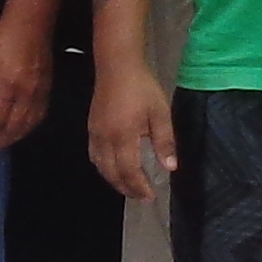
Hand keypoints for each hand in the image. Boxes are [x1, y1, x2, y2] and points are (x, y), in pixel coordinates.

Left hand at [0, 13, 56, 159]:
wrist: (30, 25)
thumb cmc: (0, 41)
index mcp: (7, 88)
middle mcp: (26, 95)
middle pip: (13, 127)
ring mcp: (39, 94)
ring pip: (28, 125)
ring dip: (13, 138)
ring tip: (0, 143)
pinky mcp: (47, 90)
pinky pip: (39, 117)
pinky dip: (27, 128)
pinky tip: (19, 130)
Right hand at [88, 55, 175, 204]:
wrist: (117, 65)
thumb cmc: (142, 87)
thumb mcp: (160, 112)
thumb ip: (165, 141)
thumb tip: (170, 167)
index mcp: (124, 135)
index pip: (129, 170)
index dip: (139, 186)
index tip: (150, 196)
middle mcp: (105, 138)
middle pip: (112, 173)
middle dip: (127, 188)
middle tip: (141, 196)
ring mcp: (95, 134)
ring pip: (100, 166)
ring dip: (114, 180)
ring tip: (129, 186)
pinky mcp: (91, 128)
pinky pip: (94, 156)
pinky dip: (103, 168)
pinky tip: (113, 168)